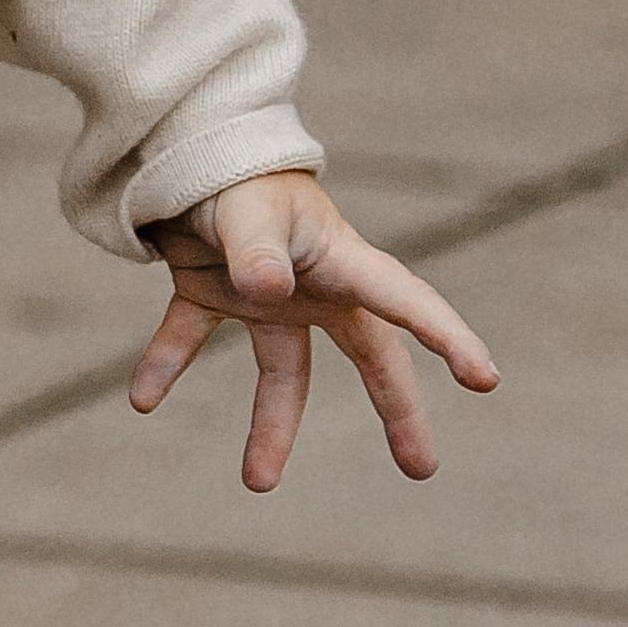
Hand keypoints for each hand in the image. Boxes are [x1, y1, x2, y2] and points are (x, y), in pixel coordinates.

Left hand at [127, 173, 497, 492]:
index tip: (485, 379)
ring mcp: (264, 294)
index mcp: (340, 260)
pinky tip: (142, 398)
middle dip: (397, 410)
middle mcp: (314, 286)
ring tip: (256, 484)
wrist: (182, 142)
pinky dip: (166, 364)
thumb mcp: (250, 211)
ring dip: (271, 427)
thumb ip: (259, 251)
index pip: (406, 304)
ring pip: (282, 373)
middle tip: (421, 468)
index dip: (447, 339)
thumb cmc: (233, 171)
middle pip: (370, 356)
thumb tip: (270, 293)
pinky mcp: (209, 291)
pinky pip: (190, 338)